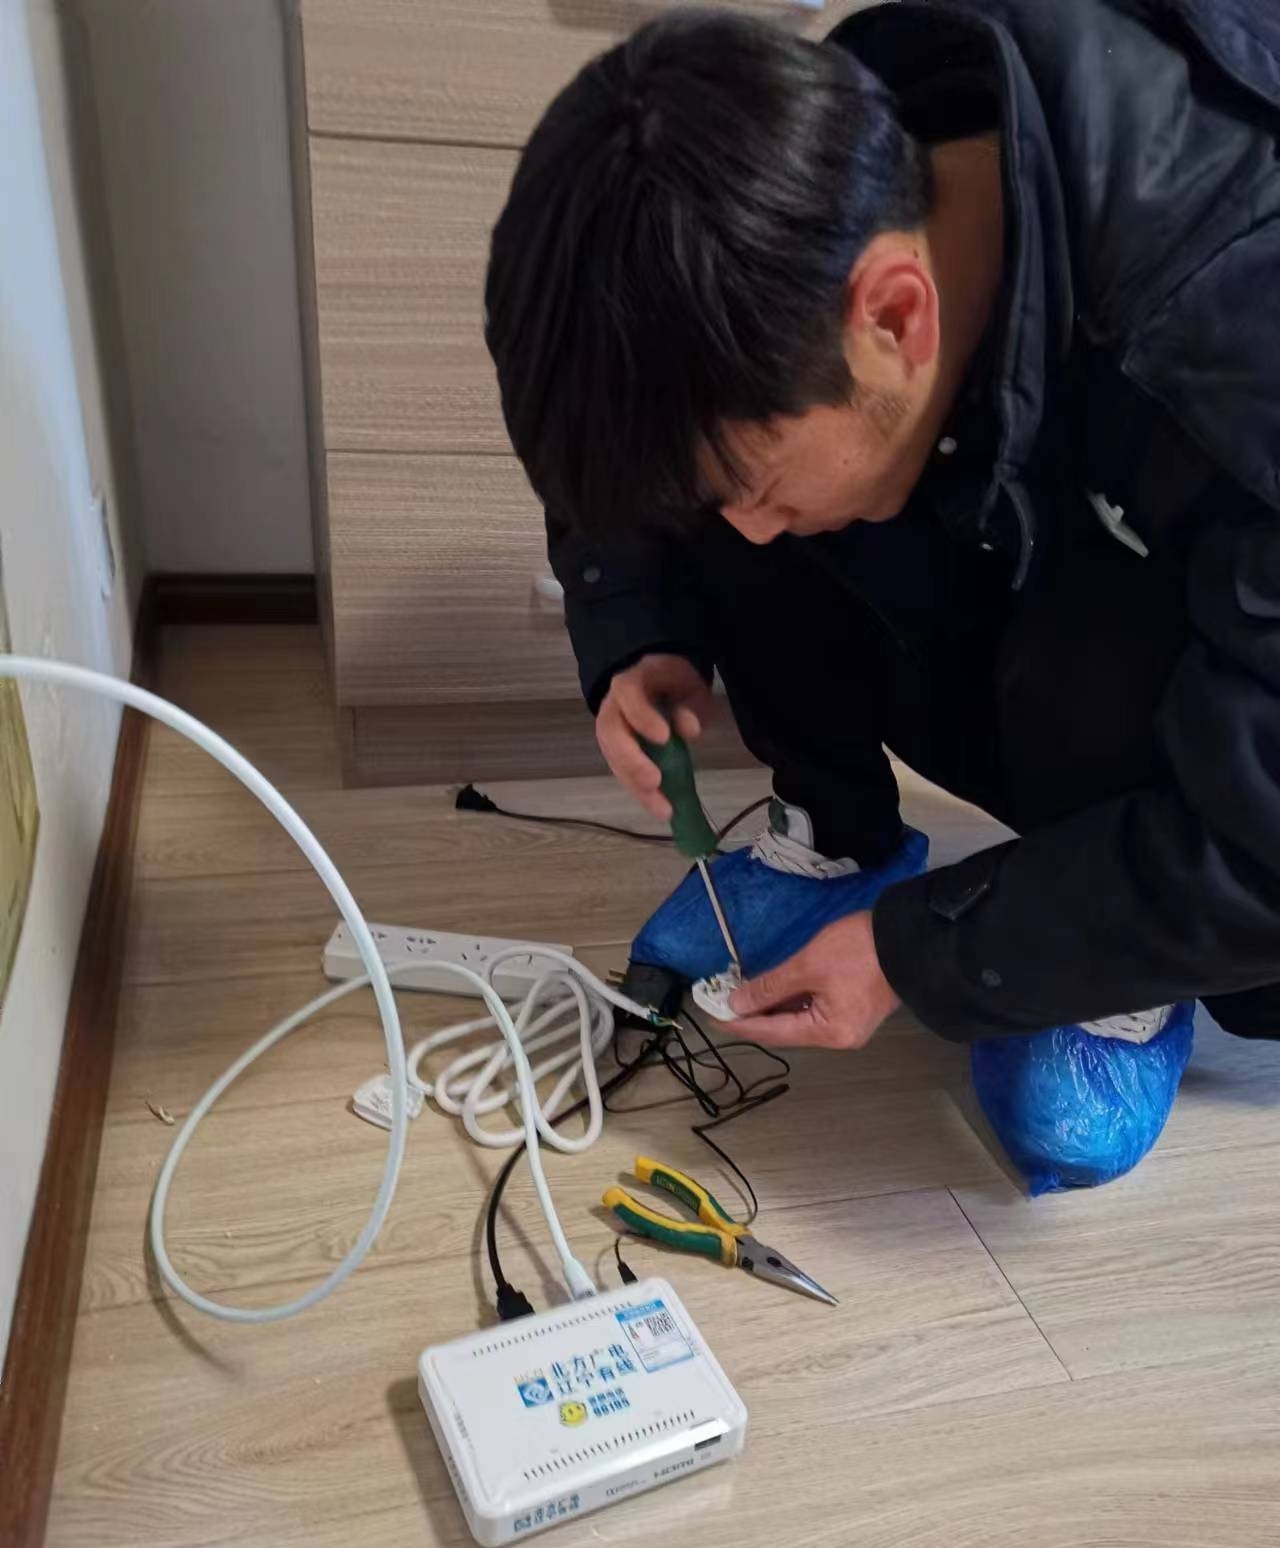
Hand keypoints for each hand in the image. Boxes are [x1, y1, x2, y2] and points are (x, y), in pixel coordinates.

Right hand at [596, 653, 713, 818]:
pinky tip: (659, 808)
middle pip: (610, 733)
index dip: (641, 716)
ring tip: (662, 809)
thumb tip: (689, 729)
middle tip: (654, 782)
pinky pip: (622, 773)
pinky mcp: (616, 753)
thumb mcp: (689, 685)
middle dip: (631, 761)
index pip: (627, 693)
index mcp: (630, 681)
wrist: (657, 683)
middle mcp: (612, 706)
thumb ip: (690, 704)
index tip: (664, 737)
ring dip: (636, 786)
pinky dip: (640, 792)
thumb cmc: (674, 683)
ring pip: (614, 759)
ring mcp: (610, 731)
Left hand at [728, 912, 899, 1048]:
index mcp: (830, 1032)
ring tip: (743, 998)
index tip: (714, 1018)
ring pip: (800, 1020)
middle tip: (723, 1005)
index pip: (774, 1033)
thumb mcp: (807, 965)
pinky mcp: (855, 1008)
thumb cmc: (858, 950)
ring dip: (773, 1008)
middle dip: (755, 1017)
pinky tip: (774, 993)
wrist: (909, 936)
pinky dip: (793, 1002)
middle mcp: (840, 1037)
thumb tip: (738, 1003)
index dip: (742, 1025)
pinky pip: (815, 1011)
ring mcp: (850, 1024)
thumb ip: (770, 987)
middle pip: (787, 1031)